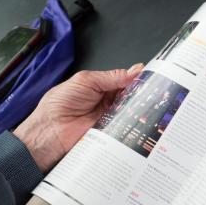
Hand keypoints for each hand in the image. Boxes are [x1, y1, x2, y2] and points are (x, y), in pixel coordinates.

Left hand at [13, 64, 142, 171]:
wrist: (50, 130)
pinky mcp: (111, 134)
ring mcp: (110, 118)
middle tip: (156, 91)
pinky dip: (133, 125)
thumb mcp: (87, 81)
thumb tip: (136, 70)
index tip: (154, 77)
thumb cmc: (61, 103)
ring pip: (132, 112)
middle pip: (131, 97)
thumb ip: (112, 77)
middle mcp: (108, 101)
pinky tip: (142, 120)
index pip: (126, 80)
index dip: (139, 78)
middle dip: (142, 94)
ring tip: (152, 104)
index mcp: (102, 85)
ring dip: (139, 109)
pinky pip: (126, 129)